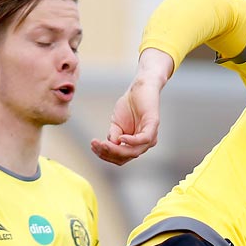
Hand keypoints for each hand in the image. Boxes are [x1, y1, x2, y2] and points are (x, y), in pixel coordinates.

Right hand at [90, 49, 173, 165]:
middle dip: (108, 153)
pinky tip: (121, 139)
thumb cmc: (129, 106)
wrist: (140, 87)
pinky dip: (131, 142)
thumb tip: (109, 146)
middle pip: (126, 157)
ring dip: (117, 150)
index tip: (92, 146)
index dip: (106, 154)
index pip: (120, 158)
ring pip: (134, 151)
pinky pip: (143, 139)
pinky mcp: (153, 125)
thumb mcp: (116, 123)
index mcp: (135, 145)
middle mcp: (144, 144)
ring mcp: (150, 136)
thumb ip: (113, 135)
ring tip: (103, 144)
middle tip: (95, 145)